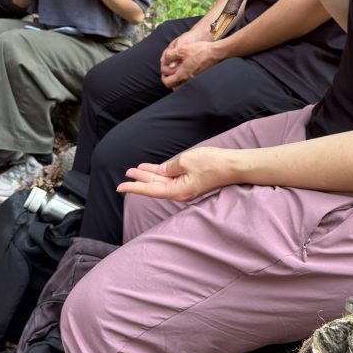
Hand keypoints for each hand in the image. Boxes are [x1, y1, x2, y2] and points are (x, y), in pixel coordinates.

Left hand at [117, 145, 236, 201]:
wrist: (233, 165)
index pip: (150, 190)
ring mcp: (185, 187)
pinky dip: (161, 173)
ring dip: (149, 175)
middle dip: (140, 179)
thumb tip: (162, 171)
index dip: (134, 187)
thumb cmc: (212, 164)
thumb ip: (170, 166)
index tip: (120, 187)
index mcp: (177, 191)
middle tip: (126, 174)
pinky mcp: (191, 181)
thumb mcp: (186, 161)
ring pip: (162, 181)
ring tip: (135, 170)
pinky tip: (153, 168)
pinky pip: (171, 178)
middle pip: (155, 186)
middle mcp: (180, 192)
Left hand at [160, 40, 222, 88]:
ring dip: (178, 82)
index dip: (163, 78)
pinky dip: (186, 80)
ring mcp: (195, 80)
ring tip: (177, 73)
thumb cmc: (200, 51)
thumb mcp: (181, 50)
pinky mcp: (200, 78)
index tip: (164, 72)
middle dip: (170, 81)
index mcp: (182, 75)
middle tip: (170, 74)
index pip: (168, 83)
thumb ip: (170, 55)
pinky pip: (190, 83)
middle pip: (175, 87)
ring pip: (183, 86)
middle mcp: (188, 80)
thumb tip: (164, 60)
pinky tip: (187, 72)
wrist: (215, 53)